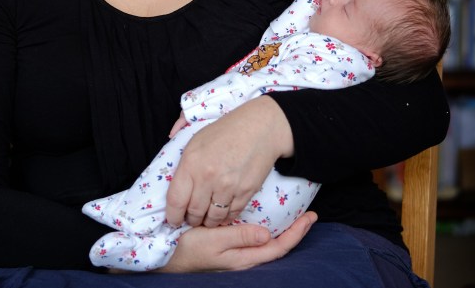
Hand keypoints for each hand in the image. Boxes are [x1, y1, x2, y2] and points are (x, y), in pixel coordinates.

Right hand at [158, 212, 316, 272]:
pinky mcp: (229, 250)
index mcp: (243, 258)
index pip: (278, 247)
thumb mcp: (212, 241)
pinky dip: (268, 231)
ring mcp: (237, 257)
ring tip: (295, 218)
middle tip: (309, 215)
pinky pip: (256, 242)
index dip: (296, 233)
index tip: (310, 217)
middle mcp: (244, 260)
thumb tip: (266, 234)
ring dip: (284, 232)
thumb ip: (239, 237)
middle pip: (277, 247)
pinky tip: (268, 222)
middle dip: (295, 232)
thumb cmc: (186, 249)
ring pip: (268, 245)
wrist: (164, 259)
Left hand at [165, 96, 293, 228]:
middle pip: (194, 213)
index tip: (174, 219)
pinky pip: (232, 214)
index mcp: (191, 163)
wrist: (260, 127)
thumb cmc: (226, 130)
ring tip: (208, 217)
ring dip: (209, 221)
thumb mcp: (197, 136)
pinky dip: (226, 217)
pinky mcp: (246, 192)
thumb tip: (166, 147)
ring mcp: (228, 186)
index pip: (175, 201)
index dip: (173, 215)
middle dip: (192, 219)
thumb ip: (180, 149)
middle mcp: (207, 177)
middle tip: (192, 218)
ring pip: (213, 218)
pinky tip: (223, 212)